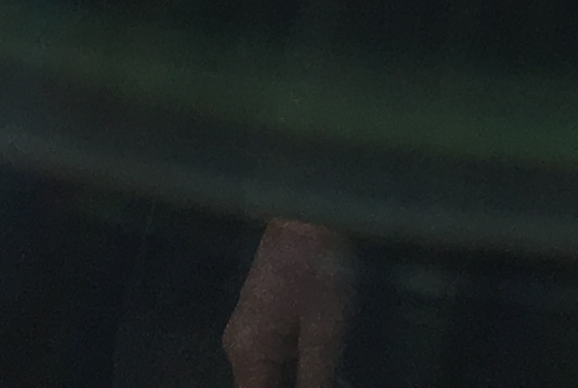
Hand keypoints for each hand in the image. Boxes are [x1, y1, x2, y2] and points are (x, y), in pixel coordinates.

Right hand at [223, 220, 354, 387]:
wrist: (309, 208)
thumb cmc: (317, 271)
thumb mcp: (325, 333)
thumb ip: (316, 380)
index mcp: (247, 354)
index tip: (320, 385)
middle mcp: (240, 346)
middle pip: (266, 387)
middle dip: (300, 387)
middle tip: (336, 379)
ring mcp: (250, 328)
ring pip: (274, 373)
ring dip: (303, 379)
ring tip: (337, 375)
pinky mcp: (264, 315)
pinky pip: (278, 354)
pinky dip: (301, 364)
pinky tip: (330, 365)